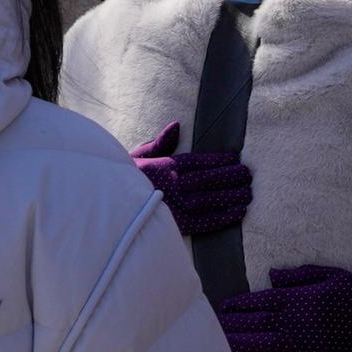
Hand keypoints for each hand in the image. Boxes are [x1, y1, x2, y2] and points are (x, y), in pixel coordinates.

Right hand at [130, 121, 253, 237]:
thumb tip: (176, 125)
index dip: (217, 160)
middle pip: (208, 179)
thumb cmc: (119, 181)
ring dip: (232, 196)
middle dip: (230, 177)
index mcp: (164, 166)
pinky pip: (204, 222)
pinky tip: (238, 212)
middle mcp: (172, 185)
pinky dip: (223, 217)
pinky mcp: (175, 226)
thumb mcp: (136, 157)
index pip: (197, 161)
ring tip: (248, 193)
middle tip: (248, 175)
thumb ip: (158, 143)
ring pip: (210, 199)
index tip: (234, 159)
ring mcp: (174, 206)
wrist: (103, 206)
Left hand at [214, 265, 351, 351]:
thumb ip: (299, 275)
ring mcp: (300, 344)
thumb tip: (272, 276)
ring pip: (262, 345)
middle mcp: (294, 321)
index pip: (261, 300)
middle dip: (232, 325)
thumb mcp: (330, 275)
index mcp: (298, 298)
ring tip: (220, 345)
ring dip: (239, 346)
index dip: (240, 304)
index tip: (224, 306)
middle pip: (255, 323)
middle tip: (212, 326)